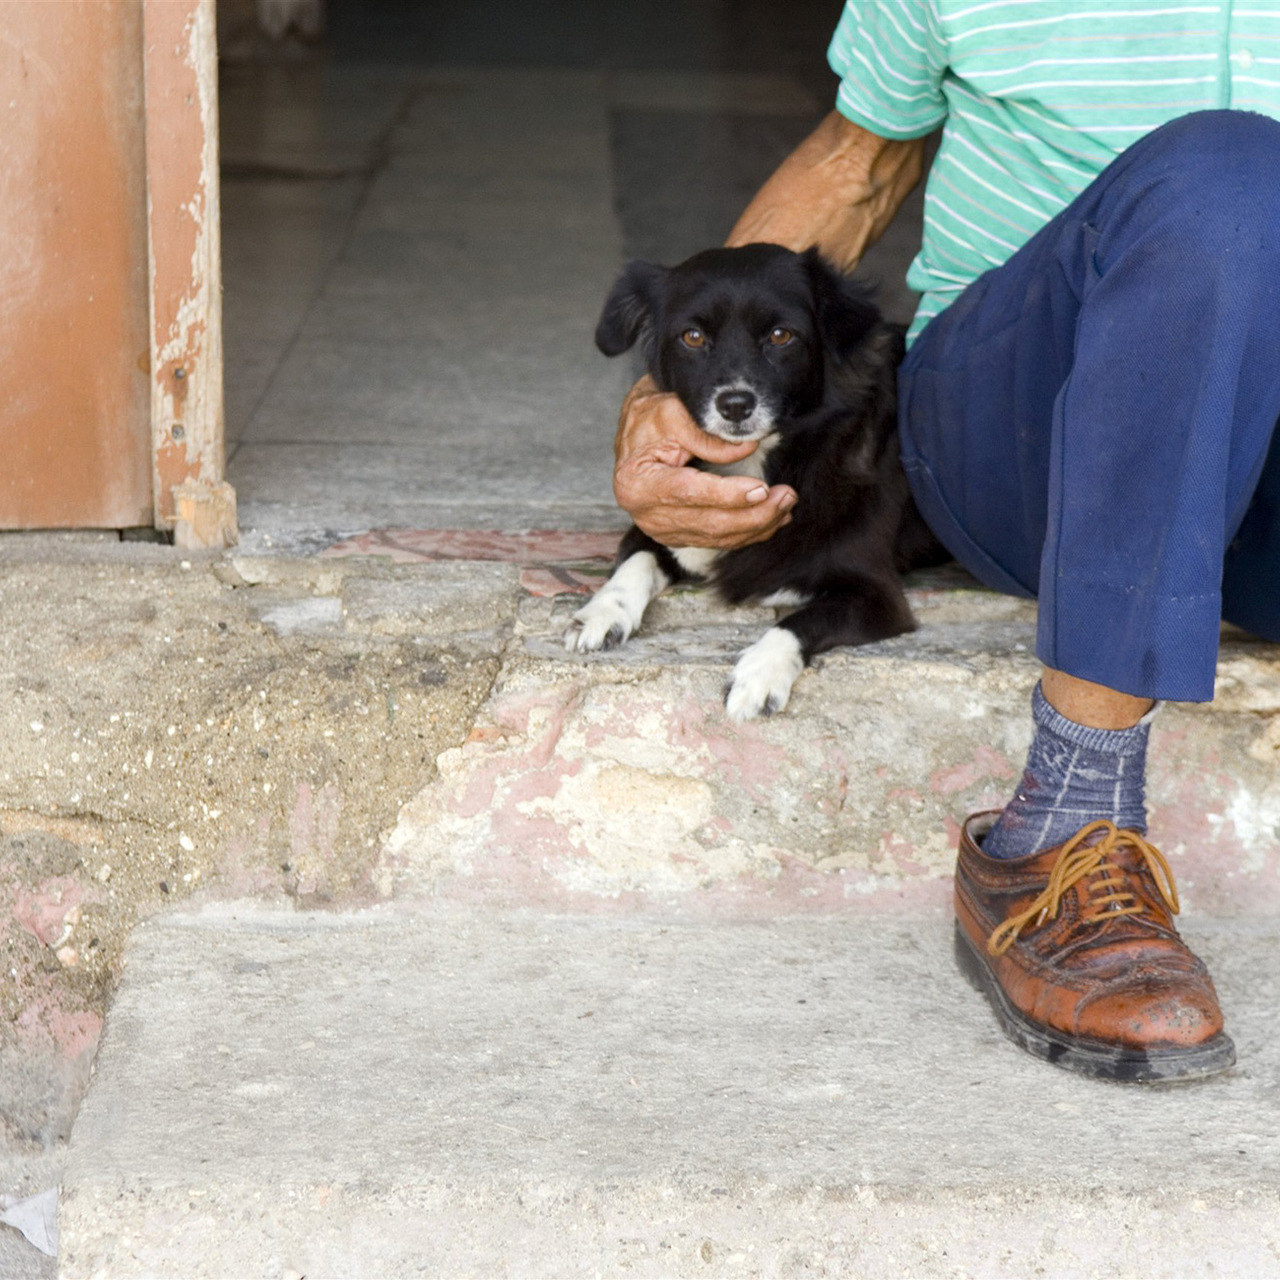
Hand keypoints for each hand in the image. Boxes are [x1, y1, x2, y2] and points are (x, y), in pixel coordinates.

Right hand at [612, 376, 796, 548]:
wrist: (634, 434)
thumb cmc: (650, 419)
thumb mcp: (672, 412)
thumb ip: (706, 434)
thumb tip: (745, 448)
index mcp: (638, 483)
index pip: (690, 493)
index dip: (728, 495)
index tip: (762, 489)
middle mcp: (646, 514)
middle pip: (708, 522)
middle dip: (754, 514)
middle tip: (787, 497)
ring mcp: (661, 529)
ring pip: (717, 536)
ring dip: (757, 526)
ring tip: (786, 507)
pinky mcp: (676, 535)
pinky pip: (716, 539)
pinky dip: (746, 532)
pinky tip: (770, 521)